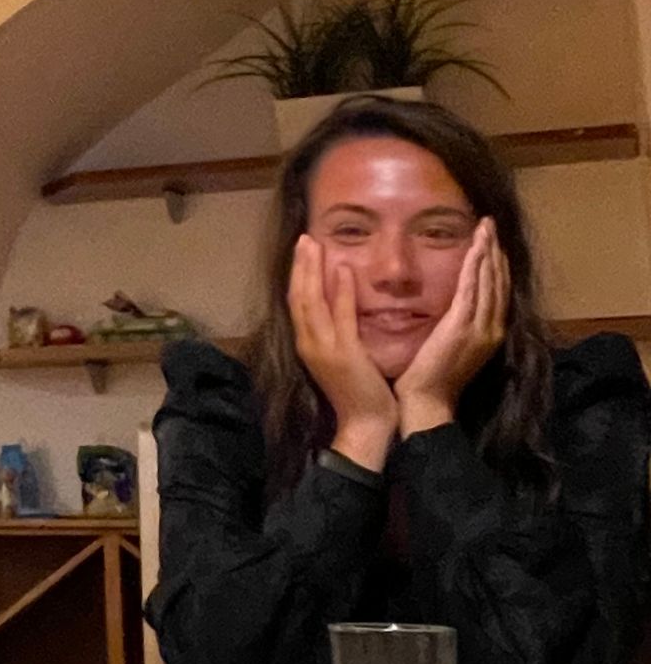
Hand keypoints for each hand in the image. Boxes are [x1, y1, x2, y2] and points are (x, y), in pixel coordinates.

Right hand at [288, 235, 398, 471]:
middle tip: (304, 238)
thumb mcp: (343, 357)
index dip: (297, 275)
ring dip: (311, 271)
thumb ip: (338, 332)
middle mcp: (309, 344)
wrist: (365, 426)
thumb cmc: (359, 393)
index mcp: (308, 344)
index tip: (302, 250)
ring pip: (310, 302)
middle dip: (299, 266)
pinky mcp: (344, 354)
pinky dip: (339, 291)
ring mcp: (324, 349)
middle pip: (298, 297)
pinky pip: (339, 316)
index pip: (298, 303)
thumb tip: (341, 304)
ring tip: (314, 244)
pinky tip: (342, 269)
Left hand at [395, 219, 507, 435]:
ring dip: (489, 252)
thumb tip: (454, 309)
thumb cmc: (432, 379)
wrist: (427, 402)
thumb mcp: (453, 349)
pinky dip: (476, 266)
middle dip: (496, 251)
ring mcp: (480, 327)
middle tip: (492, 226)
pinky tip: (477, 248)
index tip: (494, 243)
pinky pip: (473, 288)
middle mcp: (492, 328)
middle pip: (499, 282)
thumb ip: (459, 327)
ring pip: (490, 281)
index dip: (498, 266)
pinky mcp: (463, 326)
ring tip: (487, 228)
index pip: (499, 292)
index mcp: (490, 334)